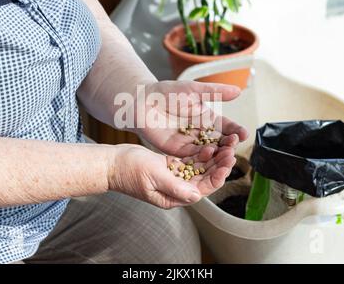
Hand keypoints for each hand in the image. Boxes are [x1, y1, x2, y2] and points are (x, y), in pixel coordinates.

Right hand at [108, 144, 236, 208]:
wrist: (112, 163)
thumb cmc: (129, 171)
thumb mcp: (154, 177)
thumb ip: (175, 187)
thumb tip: (196, 195)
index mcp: (174, 196)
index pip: (202, 188)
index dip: (217, 176)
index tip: (227, 163)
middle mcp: (176, 188)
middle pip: (204, 178)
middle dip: (219, 165)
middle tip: (231, 150)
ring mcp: (173, 177)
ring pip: (199, 169)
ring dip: (212, 159)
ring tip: (224, 146)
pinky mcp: (169, 166)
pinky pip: (189, 162)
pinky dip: (199, 155)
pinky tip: (209, 146)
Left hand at [134, 80, 248, 157]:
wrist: (142, 101)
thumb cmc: (167, 92)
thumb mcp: (193, 89)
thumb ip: (214, 92)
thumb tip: (238, 91)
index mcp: (207, 117)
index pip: (226, 126)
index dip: (235, 130)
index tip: (245, 134)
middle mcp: (200, 131)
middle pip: (219, 141)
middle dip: (229, 144)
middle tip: (236, 145)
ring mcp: (189, 142)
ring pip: (207, 150)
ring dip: (218, 153)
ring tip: (227, 153)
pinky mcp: (177, 150)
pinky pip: (191, 155)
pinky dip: (201, 156)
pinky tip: (209, 154)